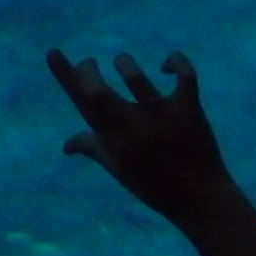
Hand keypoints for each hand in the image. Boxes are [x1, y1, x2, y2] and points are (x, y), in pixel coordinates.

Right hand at [47, 48, 234, 227]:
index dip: (65, 75)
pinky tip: (166, 66)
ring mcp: (162, 116)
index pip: (81, 102)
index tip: (53, 52)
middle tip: (89, 63)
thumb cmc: (157, 187)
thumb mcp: (120, 171)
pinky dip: (175, 63)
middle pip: (98, 90)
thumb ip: (93, 149)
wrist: (202, 202)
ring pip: (134, 77)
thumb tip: (66, 146)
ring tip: (119, 62)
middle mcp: (133, 126)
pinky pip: (184, 75)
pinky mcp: (189, 109)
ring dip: (123, 63)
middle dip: (88, 70)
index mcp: (113, 140)